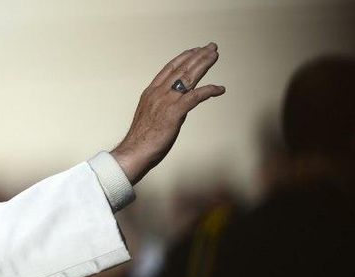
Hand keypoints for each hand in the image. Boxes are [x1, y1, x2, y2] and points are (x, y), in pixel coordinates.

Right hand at [111, 43, 224, 184]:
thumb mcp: (148, 115)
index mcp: (151, 92)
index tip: (194, 50)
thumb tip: (173, 108)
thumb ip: (160, 107)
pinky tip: (219, 88)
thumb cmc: (141, 139)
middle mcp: (158, 92)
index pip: (169, 69)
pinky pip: (196, 96)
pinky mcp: (175, 112)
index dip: (183, 58)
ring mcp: (167, 101)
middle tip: (211, 47)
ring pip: (188, 77)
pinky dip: (209, 90)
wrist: (134, 150)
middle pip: (181, 69)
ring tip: (215, 55)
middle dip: (198, 56)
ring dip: (204, 64)